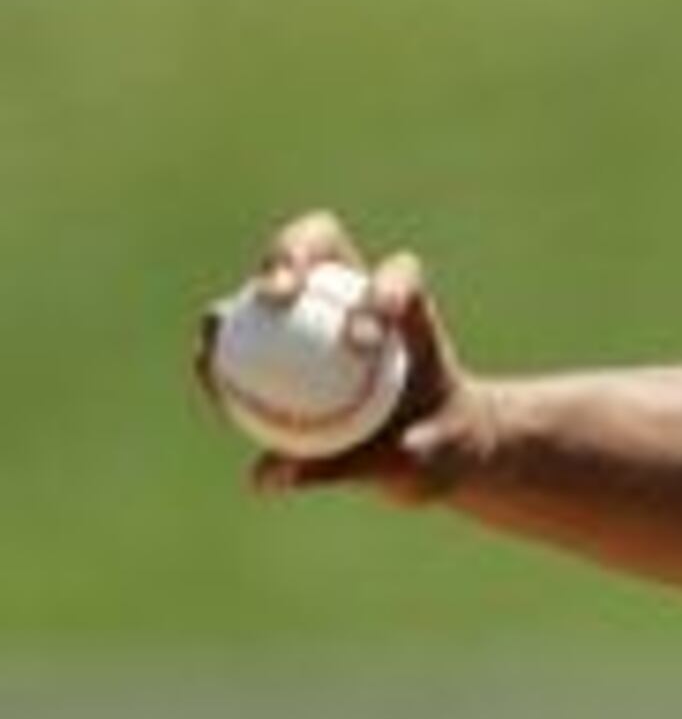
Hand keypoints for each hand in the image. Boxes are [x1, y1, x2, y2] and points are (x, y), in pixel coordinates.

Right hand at [202, 210, 493, 501]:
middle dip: (296, 250)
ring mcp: (314, 310)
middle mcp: (358, 294)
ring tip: (222, 323)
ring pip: (272, 277)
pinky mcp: (279, 337)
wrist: (428, 452)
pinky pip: (244, 335)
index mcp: (411, 312)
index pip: (400, 276)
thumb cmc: (439, 448)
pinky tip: (205, 367)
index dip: (384, 285)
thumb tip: (281, 476)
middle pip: (322, 242)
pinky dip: (224, 345)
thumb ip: (365, 464)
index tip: (367, 329)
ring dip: (237, 298)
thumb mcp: (422, 463)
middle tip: (279, 293)